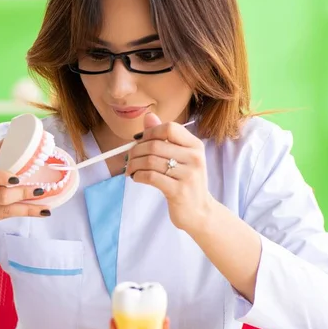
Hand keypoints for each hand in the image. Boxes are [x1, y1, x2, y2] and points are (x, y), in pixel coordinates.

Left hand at [125, 112, 214, 232]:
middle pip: (155, 145)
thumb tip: (148, 116)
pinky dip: (138, 176)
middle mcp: (194, 158)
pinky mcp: (178, 190)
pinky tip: (136, 178)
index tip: (139, 141)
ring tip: (130, 170)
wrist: (199, 211)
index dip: (150, 132)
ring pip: (150, 161)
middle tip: (128, 158)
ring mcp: (188, 175)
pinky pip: (150, 176)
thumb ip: (164, 137)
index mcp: (195, 146)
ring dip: (133, 164)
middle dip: (135, 151)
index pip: (169, 128)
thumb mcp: (180, 157)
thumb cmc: (185, 181)